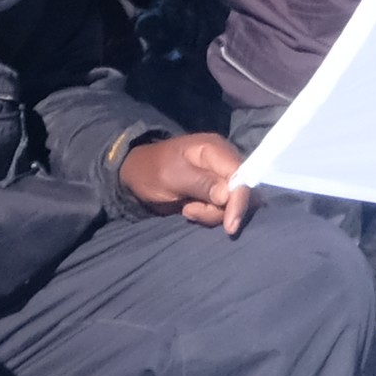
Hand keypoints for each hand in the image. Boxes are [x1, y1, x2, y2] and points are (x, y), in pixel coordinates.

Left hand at [119, 131, 253, 234]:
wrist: (135, 175)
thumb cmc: (150, 170)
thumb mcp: (171, 175)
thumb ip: (201, 183)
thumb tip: (228, 194)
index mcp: (214, 150)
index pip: (240, 175)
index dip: (240, 199)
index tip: (231, 225)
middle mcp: (222, 162)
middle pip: (240, 191)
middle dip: (220, 209)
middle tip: (190, 211)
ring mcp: (219, 177)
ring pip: (231, 204)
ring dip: (210, 213)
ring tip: (186, 209)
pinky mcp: (213, 192)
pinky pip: (221, 208)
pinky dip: (207, 214)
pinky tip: (188, 209)